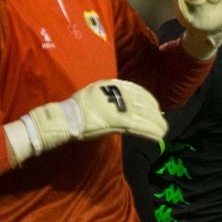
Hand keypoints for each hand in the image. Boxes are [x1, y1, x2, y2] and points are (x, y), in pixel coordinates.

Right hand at [4, 79, 166, 164]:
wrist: (57, 121)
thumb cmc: (70, 113)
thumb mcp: (89, 98)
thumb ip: (104, 100)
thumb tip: (118, 106)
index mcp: (103, 85)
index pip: (131, 88)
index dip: (146, 97)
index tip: (155, 105)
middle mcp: (109, 92)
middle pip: (139, 100)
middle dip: (153, 111)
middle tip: (162, 119)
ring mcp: (111, 106)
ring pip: (141, 114)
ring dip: (155, 123)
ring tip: (164, 130)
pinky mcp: (111, 120)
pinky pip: (136, 126)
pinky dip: (149, 131)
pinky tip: (158, 136)